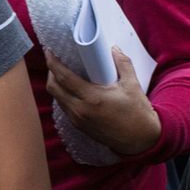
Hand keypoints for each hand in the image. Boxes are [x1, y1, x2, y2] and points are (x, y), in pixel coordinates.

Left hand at [45, 49, 161, 156]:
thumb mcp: (132, 85)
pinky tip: (70, 88)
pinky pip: (64, 107)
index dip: (53, 63)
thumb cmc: (137, 113)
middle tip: (54, 60)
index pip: (64, 78)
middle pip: (53, 88)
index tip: (49, 51)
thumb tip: (113, 49)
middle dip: (50, 72)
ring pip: (57, 98)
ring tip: (61, 72)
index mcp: (92, 98)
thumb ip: (123, 64)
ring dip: (55, 84)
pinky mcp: (79, 126)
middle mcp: (80, 110)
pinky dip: (62, 95)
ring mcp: (78, 120)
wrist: (140, 140)